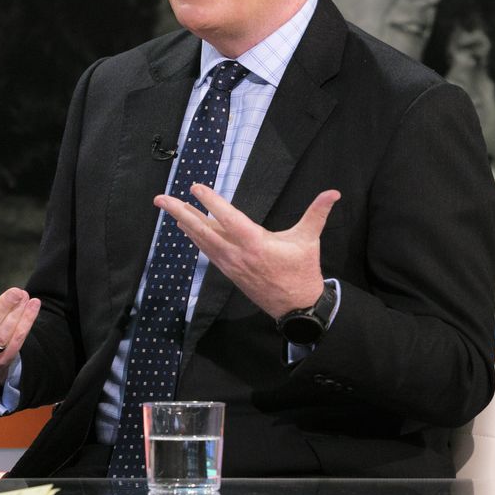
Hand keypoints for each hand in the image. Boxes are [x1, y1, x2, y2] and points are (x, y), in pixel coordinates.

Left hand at [154, 185, 339, 319]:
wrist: (297, 307)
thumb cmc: (302, 271)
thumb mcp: (309, 240)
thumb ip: (317, 213)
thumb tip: (334, 192)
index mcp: (255, 243)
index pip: (227, 217)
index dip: (210, 202)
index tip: (195, 187)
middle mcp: (237, 253)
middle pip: (202, 229)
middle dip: (180, 212)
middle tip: (160, 199)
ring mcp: (230, 264)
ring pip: (201, 240)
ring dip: (183, 223)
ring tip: (168, 208)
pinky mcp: (229, 271)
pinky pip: (207, 251)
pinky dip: (195, 238)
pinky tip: (186, 229)